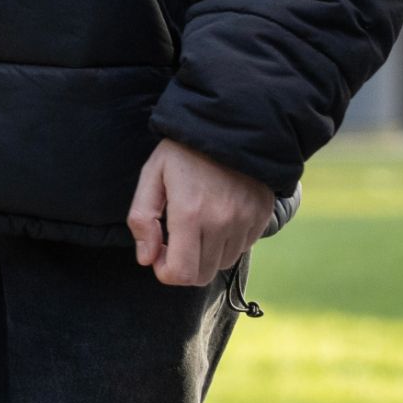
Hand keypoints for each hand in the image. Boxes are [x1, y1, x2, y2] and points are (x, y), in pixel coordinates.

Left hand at [127, 138, 277, 286]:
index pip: (181, 273)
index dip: (165, 271)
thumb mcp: (152, 175)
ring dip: (204, 255)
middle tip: (173, 241)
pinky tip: (215, 218)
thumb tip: (146, 259)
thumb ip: (142, 219)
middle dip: (182, 266)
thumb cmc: (182, 151)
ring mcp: (245, 223)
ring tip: (194, 225)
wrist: (230, 127)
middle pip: (201, 275)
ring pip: (221, 264)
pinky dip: (224, 243)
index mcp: (190, 214)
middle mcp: (222, 224)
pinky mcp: (260, 218)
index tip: (159, 252)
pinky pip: (240, 248)